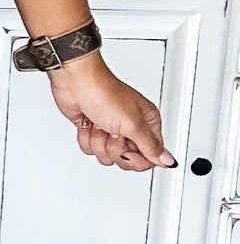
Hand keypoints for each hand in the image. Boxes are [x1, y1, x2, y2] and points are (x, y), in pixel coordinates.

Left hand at [47, 54, 175, 170]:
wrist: (75, 82)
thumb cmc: (104, 93)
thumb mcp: (133, 124)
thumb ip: (151, 147)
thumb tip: (168, 161)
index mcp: (148, 124)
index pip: (150, 157)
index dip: (137, 158)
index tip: (128, 148)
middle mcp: (131, 129)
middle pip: (127, 159)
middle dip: (115, 149)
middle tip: (113, 132)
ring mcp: (110, 130)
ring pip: (107, 156)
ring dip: (98, 141)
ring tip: (99, 124)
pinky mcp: (92, 131)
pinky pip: (90, 149)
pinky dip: (86, 138)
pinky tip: (88, 124)